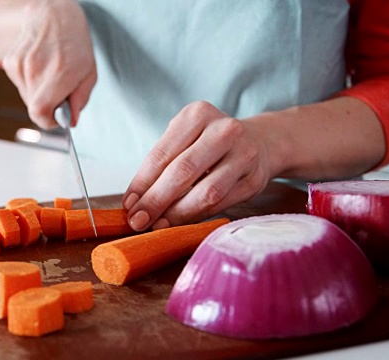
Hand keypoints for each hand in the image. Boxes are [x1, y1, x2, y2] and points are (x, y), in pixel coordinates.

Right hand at [1, 0, 96, 128]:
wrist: (54, 15)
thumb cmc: (75, 44)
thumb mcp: (89, 74)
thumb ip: (80, 100)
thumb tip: (69, 121)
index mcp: (59, 72)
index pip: (41, 112)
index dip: (49, 121)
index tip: (57, 118)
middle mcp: (36, 69)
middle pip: (34, 108)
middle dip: (48, 107)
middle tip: (59, 92)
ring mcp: (20, 64)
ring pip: (27, 98)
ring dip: (39, 94)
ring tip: (50, 75)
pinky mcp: (10, 62)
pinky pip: (20, 86)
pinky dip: (30, 83)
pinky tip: (39, 67)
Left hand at [122, 101, 273, 230]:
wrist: (260, 142)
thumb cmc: (208, 143)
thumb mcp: (184, 139)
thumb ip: (161, 165)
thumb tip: (134, 202)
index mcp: (198, 114)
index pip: (162, 153)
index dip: (142, 182)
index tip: (129, 204)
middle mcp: (224, 130)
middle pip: (183, 171)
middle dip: (156, 200)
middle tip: (138, 220)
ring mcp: (244, 154)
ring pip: (206, 192)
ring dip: (177, 213)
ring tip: (158, 224)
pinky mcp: (254, 179)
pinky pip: (222, 203)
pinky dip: (198, 216)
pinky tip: (181, 222)